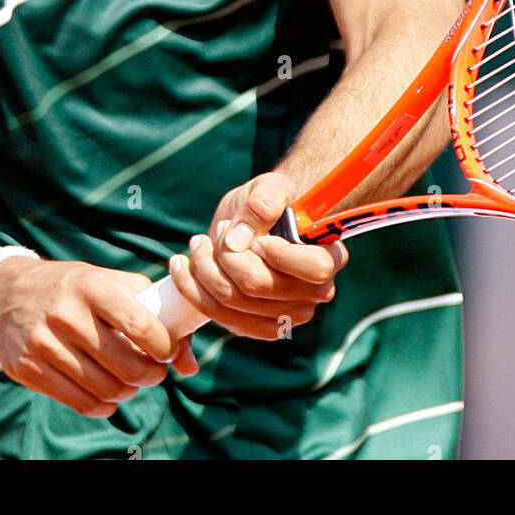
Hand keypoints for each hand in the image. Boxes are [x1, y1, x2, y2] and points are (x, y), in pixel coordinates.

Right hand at [0, 256, 197, 417]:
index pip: (140, 325)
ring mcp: (44, 344)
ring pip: (105, 388)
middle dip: (150, 375)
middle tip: (153, 372)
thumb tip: (189, 362)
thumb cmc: (73, 288)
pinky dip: (104, 405)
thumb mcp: (108, 283)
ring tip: (131, 381)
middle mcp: (66, 314)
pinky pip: (80, 402)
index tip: (168, 352)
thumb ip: (152, 312)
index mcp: (92, 286)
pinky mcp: (29, 370)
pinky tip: (109, 395)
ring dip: (128, 391)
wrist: (8, 295)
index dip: (164, 346)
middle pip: (126, 365)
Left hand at [165, 172, 347, 340]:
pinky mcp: (257, 327)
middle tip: (216, 230)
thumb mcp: (269, 187)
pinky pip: (220, 317)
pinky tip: (184, 267)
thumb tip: (238, 238)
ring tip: (196, 244)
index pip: (314, 269)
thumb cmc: (270, 203)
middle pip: (261, 287)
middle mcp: (313, 295)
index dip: (279, 254)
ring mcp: (286, 317)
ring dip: (204, 271)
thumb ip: (263, 201)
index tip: (256, 237)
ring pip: (234, 303)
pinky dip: (195, 291)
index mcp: (330, 258)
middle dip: (226, 256)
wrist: (257, 224)